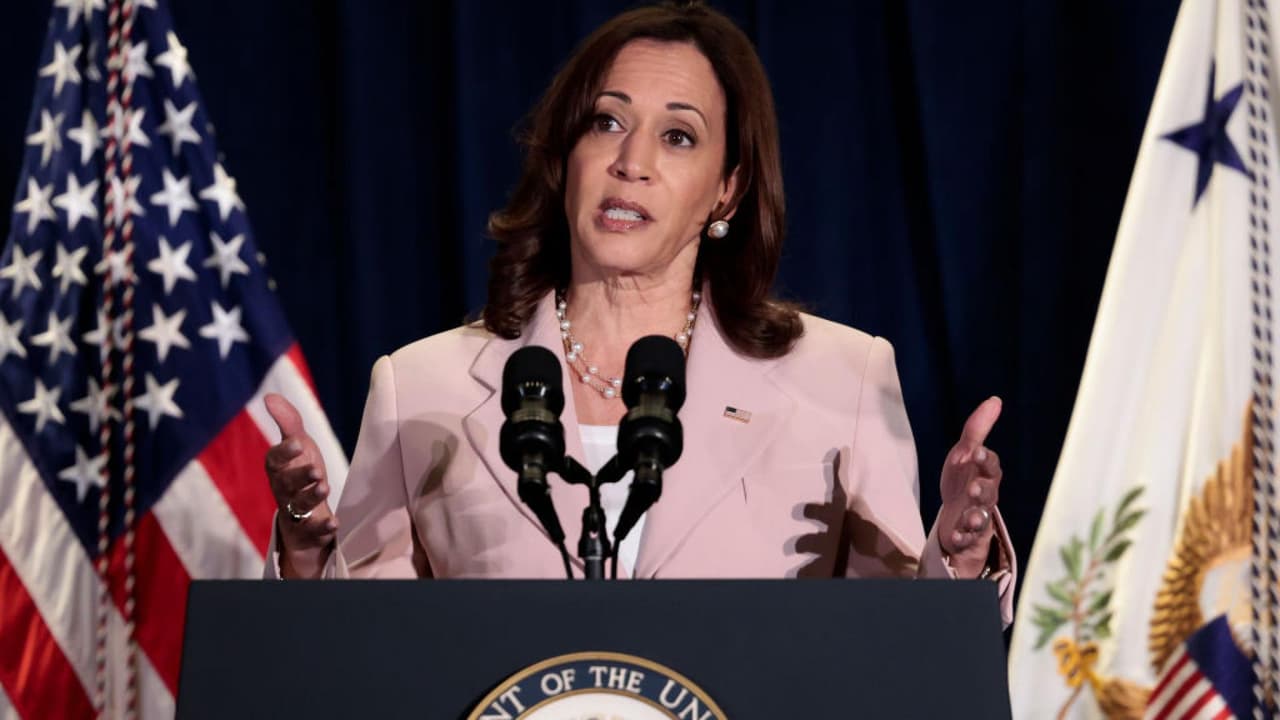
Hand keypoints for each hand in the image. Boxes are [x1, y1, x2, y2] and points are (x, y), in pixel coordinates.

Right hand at [264, 393, 336, 577]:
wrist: (307, 514)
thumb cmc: (301, 473)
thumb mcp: (299, 446)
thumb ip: (288, 422)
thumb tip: (269, 396)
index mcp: (279, 469)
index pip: (275, 460)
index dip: (284, 452)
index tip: (297, 443)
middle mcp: (283, 491)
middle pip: (285, 485)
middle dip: (299, 477)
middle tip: (316, 470)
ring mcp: (295, 512)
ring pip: (297, 507)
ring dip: (310, 498)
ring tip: (325, 486)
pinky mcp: (309, 532)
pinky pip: (313, 532)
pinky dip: (323, 528)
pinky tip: (335, 524)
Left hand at [937, 396, 1002, 577]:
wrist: (955, 515)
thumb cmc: (964, 479)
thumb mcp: (965, 453)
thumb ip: (977, 430)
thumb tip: (995, 399)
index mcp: (985, 474)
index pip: (991, 465)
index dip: (986, 459)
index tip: (977, 452)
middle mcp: (985, 496)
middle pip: (989, 494)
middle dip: (982, 491)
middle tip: (973, 489)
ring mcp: (977, 517)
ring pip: (981, 519)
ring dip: (975, 518)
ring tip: (968, 518)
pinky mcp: (966, 536)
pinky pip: (966, 539)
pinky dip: (961, 539)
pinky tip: (955, 536)